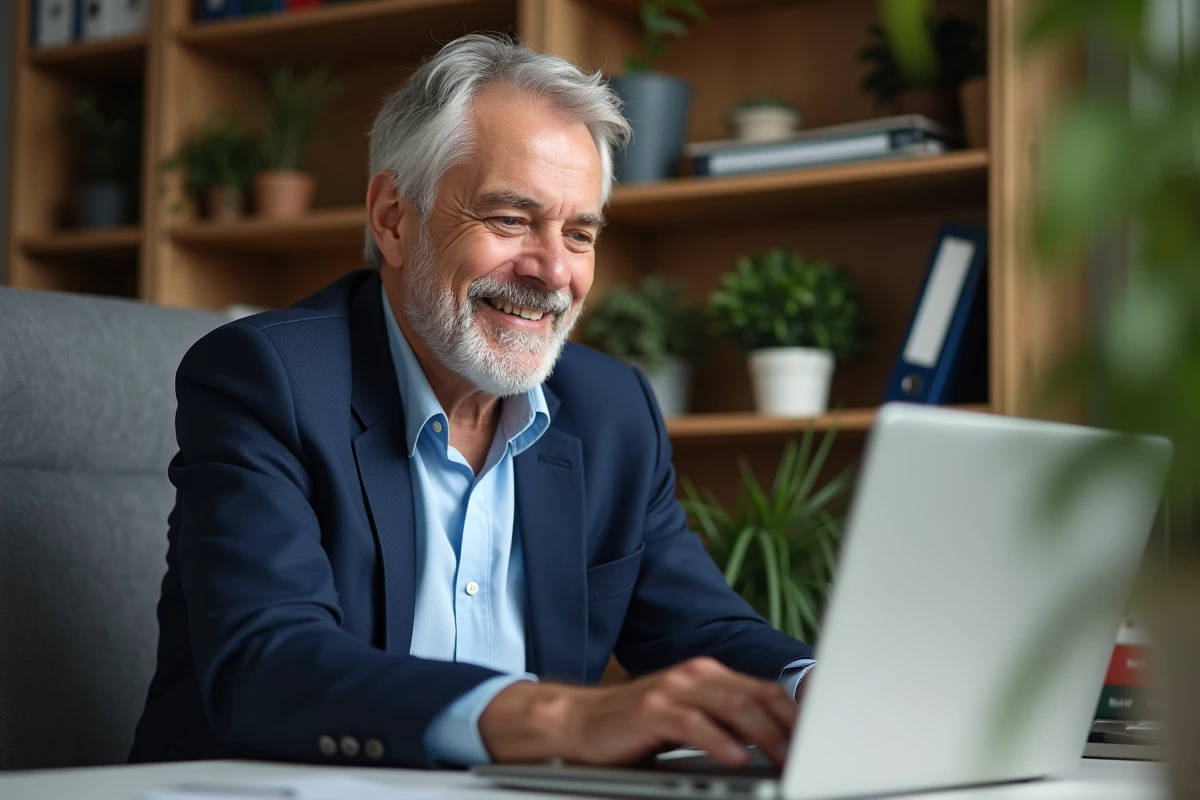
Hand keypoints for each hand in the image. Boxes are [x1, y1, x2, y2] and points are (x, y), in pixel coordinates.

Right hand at [477, 656, 796, 766]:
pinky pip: (694, 724)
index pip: (763, 690)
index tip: (818, 738)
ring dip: (762, 733)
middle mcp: (694, 675)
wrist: (580, 721)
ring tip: (782, 756)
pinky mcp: (652, 709)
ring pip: (731, 705)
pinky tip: (735, 757)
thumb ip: (726, 723)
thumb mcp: (689, 720)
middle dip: (786, 725)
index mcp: (708, 675)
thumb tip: (774, 742)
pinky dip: (719, 741)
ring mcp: (673, 689)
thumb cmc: (638, 726)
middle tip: (808, 752)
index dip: (794, 714)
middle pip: (754, 695)